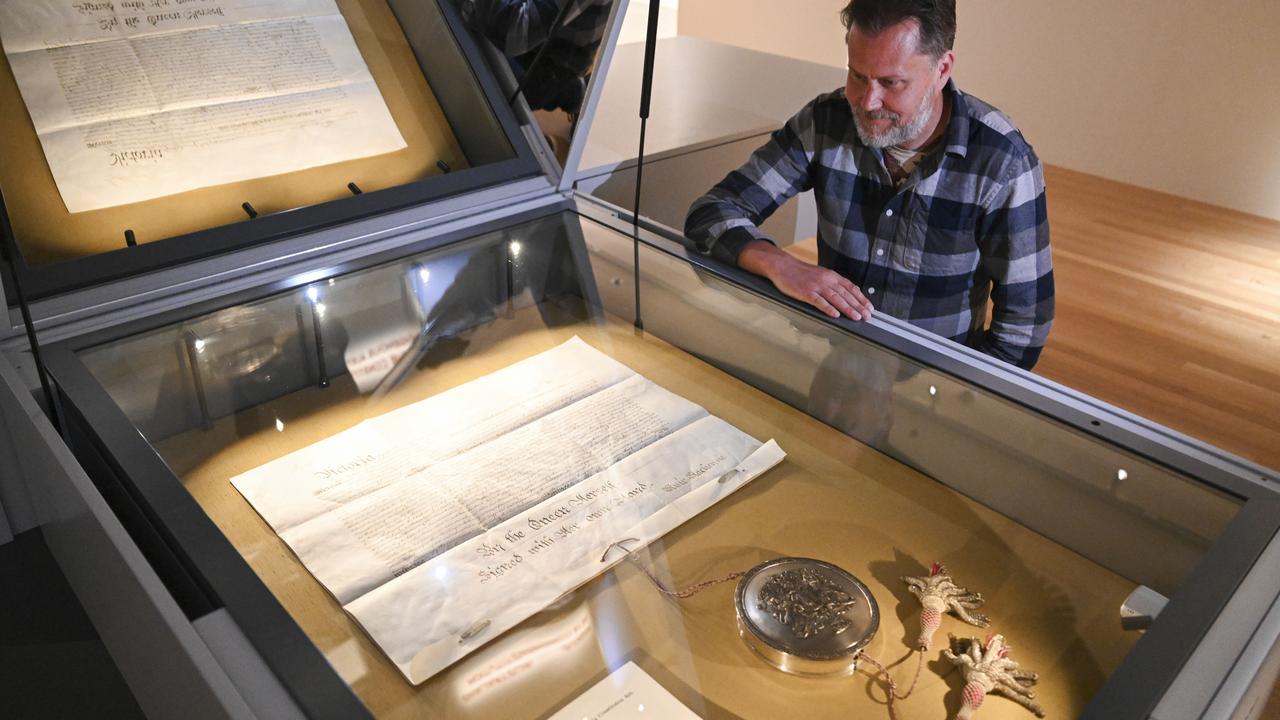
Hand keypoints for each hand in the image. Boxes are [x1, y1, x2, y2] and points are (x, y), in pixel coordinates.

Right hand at [738, 240, 872, 319]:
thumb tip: (845, 296)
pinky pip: (819, 301)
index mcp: (832, 276)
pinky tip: (835, 315)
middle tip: (868, 316)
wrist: (783, 266)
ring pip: (836, 298)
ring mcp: (816, 286)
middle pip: (846, 294)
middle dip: (858, 306)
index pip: (851, 288)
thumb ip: (832, 284)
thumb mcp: (821, 275)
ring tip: (857, 317)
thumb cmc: (801, 273)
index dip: (861, 298)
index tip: (869, 307)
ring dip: (848, 308)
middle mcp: (827, 280)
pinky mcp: (806, 292)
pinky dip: (828, 308)